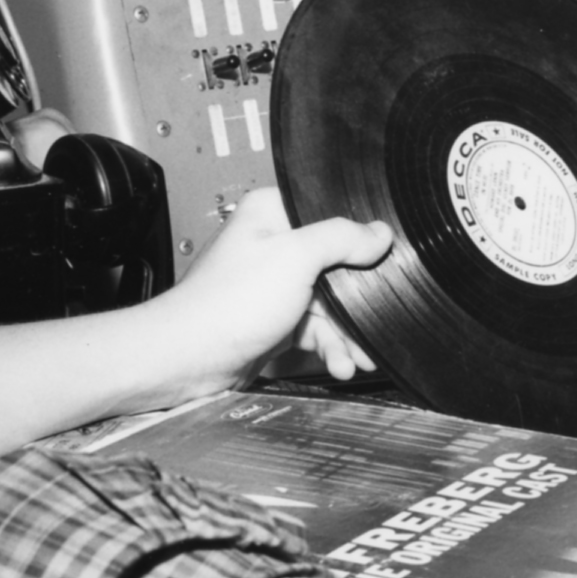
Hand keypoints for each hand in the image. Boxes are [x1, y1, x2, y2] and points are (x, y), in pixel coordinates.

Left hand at [169, 188, 392, 388]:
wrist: (191, 359)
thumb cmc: (225, 305)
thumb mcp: (295, 258)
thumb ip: (341, 239)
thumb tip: (378, 232)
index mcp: (272, 215)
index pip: (331, 215)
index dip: (360, 239)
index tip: (385, 260)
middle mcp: (273, 246)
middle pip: (336, 266)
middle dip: (359, 301)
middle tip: (378, 318)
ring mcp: (274, 286)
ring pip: (329, 304)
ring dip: (348, 333)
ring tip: (360, 355)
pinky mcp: (275, 320)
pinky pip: (315, 329)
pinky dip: (331, 347)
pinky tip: (342, 363)